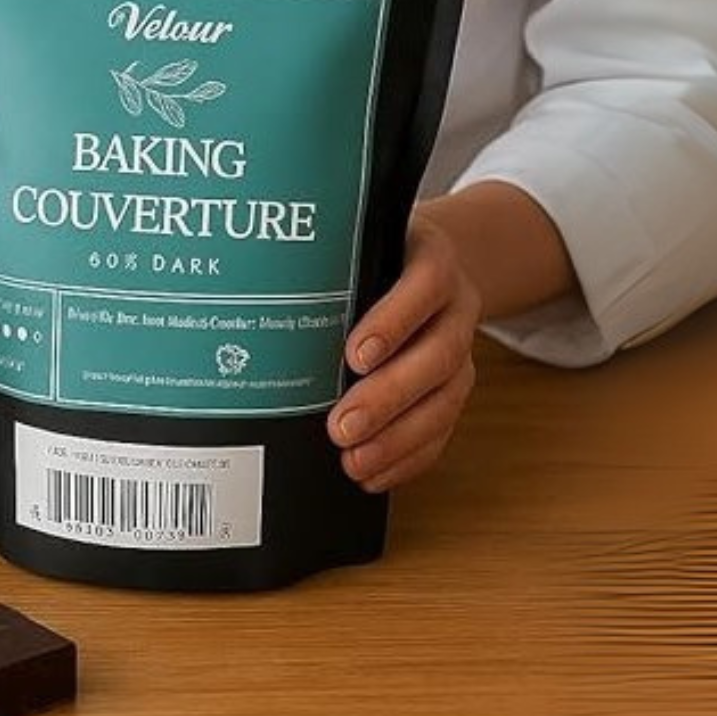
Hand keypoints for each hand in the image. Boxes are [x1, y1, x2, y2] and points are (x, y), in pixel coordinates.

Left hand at [326, 206, 481, 493]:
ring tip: (353, 459)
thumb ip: (330, 263)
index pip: (426, 282)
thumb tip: (255, 291)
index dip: (394, 321)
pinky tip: (374, 472)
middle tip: (341, 425)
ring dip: (397, 437)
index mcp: (432, 259)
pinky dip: (408, 456)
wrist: (430, 269)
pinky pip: (442, 429)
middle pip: (438, 354)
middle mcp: (455, 306)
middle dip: (388, 396)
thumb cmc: (378, 257)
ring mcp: (461, 350)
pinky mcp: (456, 388)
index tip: (355, 355)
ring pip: (444, 399)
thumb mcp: (360, 243)